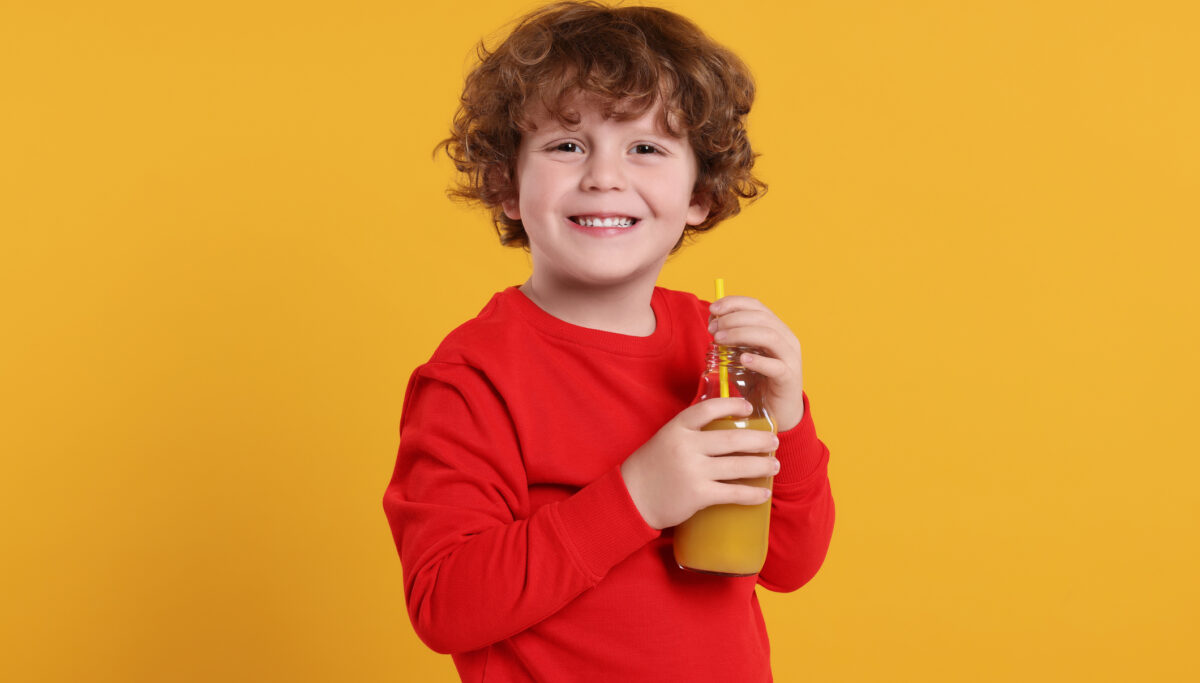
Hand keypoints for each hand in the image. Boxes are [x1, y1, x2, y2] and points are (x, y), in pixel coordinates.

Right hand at [620, 398, 780, 529]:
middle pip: (731, 439)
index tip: (749, 408)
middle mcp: (686, 446)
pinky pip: (732, 493)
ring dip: (761, 466)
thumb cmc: (652, 467)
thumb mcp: (666, 439)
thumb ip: (690, 432)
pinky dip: (751, 494)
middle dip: (758, 441)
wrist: (631, 496)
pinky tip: (763, 494)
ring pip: (737, 466)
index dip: (732, 405)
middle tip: (774, 441)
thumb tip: (723, 427)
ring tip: (774, 466)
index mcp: (677, 428)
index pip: (709, 409)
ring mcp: (693, 471)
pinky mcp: (698, 495)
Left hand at [708, 296, 804, 431]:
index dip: (733, 303)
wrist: (778, 412)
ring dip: (741, 334)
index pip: (756, 305)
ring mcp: (791, 358)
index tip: (713, 309)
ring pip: (770, 337)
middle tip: (713, 329)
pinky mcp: (790, 379)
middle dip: (733, 319)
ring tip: (720, 340)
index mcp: (776, 329)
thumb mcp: (742, 356)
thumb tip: (713, 324)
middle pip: (761, 318)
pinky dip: (758, 361)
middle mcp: (787, 339)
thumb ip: (732, 341)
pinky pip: (776, 366)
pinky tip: (742, 359)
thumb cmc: (758, 382)